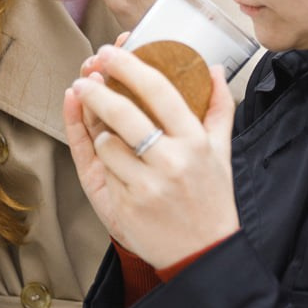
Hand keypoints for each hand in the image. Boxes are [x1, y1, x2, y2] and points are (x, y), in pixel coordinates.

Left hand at [63, 45, 237, 268]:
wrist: (203, 255)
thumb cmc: (211, 200)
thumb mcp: (221, 154)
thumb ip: (218, 109)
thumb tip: (214, 69)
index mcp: (196, 142)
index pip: (159, 91)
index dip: (130, 65)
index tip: (111, 51)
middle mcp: (172, 162)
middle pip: (123, 113)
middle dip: (97, 89)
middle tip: (87, 75)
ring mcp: (146, 186)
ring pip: (106, 142)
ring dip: (100, 130)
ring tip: (103, 122)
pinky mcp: (125, 207)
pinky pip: (101, 170)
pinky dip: (101, 158)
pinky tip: (103, 148)